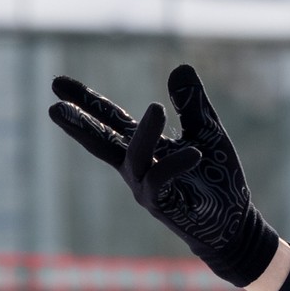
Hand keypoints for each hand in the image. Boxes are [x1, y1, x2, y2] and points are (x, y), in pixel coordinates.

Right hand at [48, 66, 280, 286]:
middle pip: (101, 141)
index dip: (87, 102)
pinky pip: (161, 180)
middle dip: (79, 124)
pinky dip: (175, 164)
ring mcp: (145, 188)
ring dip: (144, 133)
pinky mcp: (161, 205)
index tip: (57, 84)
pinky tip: (195, 154)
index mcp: (143, 147)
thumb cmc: (217, 180)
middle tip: (54, 108)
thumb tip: (181, 67)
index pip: (110, 120)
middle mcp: (136, 167)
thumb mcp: (207, 132)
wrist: (235, 223)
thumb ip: (191, 104)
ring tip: (156, 107)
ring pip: (134, 158)